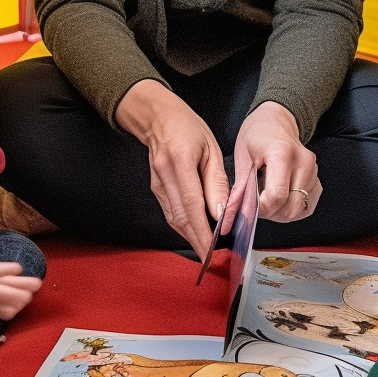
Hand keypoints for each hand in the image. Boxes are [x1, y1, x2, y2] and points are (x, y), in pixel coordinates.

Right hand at [115, 79, 228, 252]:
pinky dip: (185, 226)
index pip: (192, 204)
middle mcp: (164, 174)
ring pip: (174, 219)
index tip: (213, 250)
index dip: (202, 232)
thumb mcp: (211, 149)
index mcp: (181, 160)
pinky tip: (197, 233)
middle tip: (214, 259)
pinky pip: (171, 213)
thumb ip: (216, 182)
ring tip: (209, 250)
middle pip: (181, 217)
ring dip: (191, 237)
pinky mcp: (155, 188)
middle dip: (198, 242)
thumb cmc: (189, 128)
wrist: (158, 117)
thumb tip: (222, 213)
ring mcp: (156, 183)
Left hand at [230, 101, 321, 222]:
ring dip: (280, 213)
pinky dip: (291, 209)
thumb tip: (234, 213)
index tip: (250, 207)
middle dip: (270, 213)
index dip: (261, 209)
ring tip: (267, 198)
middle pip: (290, 208)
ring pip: (298, 211)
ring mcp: (313, 172)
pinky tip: (280, 198)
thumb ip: (240, 188)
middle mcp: (303, 163)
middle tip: (257, 203)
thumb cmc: (257, 136)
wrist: (275, 122)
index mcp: (282, 153)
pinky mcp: (317, 181)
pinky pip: (305, 207)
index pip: (276, 196)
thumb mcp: (242, 157)